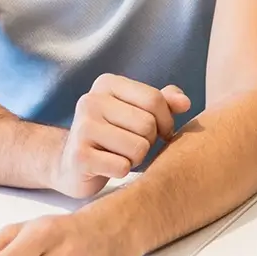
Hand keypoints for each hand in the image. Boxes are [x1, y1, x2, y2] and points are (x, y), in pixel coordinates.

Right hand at [47, 74, 191, 198]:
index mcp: (107, 83)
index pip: (155, 99)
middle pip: (148, 124)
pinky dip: (122, 171)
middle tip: (133, 145)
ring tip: (120, 155)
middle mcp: (90, 101)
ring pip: (139, 147)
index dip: (166, 120)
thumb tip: (185, 103)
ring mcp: (82, 128)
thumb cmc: (113, 135)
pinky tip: (108, 167)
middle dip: (149, 141)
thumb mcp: (137, 111)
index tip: (161, 132)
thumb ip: (163, 102)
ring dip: (136, 158)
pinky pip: (123, 167)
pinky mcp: (79, 157)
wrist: (71, 164)